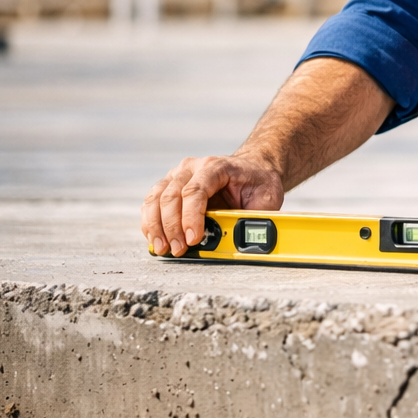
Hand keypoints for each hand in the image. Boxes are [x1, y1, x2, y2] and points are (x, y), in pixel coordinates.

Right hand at [140, 153, 282, 256]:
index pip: (196, 191)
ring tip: (162, 248)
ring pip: (156, 199)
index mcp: (216, 167)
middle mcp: (192, 168)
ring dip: (155, 226)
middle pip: (171, 196)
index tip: (193, 239)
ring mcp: (177, 175)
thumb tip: (245, 237)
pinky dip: (151, 223)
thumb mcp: (267, 198)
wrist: (252, 168)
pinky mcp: (169, 186)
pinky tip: (156, 239)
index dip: (191, 216)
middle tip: (179, 249)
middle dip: (172, 227)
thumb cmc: (258, 183)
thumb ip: (255, 216)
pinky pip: (152, 204)